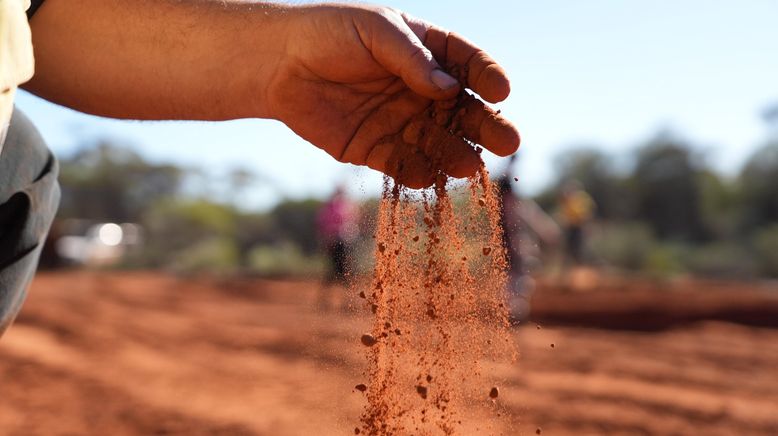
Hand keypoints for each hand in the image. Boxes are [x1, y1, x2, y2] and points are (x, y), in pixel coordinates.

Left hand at [267, 5, 519, 186]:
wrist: (279, 64)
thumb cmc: (329, 34)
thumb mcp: (375, 32)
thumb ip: (411, 58)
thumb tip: (448, 88)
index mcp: (427, 53)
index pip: (467, 65)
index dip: (487, 77)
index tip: (501, 90)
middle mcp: (421, 91)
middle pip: (462, 111)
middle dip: (486, 126)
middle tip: (509, 141)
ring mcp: (402, 123)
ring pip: (438, 143)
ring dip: (456, 156)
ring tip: (470, 167)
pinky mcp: (377, 151)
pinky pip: (403, 165)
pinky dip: (416, 173)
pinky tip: (427, 178)